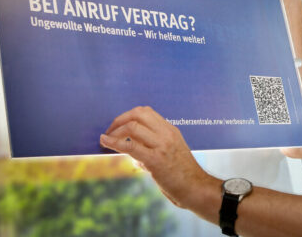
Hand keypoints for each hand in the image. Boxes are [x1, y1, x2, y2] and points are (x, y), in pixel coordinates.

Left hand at [100, 106, 217, 208]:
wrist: (196, 188)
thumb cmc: (182, 174)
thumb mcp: (170, 152)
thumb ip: (151, 147)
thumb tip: (131, 147)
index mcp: (170, 130)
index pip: (146, 112)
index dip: (128, 115)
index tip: (118, 126)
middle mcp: (166, 134)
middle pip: (138, 114)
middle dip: (119, 120)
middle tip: (110, 131)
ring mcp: (162, 145)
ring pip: (133, 127)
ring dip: (115, 132)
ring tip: (107, 140)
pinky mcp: (156, 160)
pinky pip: (131, 146)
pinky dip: (114, 142)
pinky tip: (105, 142)